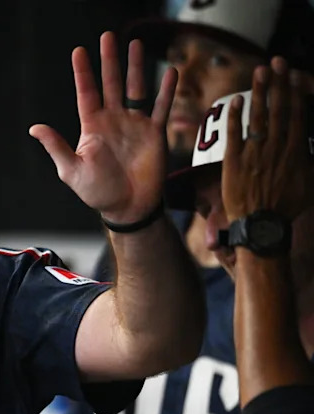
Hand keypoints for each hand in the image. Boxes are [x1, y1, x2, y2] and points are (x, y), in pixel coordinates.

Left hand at [31, 32, 177, 223]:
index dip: (83, 73)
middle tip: (108, 36)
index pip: (86, 94)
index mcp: (92, 127)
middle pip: (111, 84)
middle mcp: (113, 120)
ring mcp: (134, 124)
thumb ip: (56, 146)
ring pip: (135, 88)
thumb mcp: (71, 170)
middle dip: (109, 61)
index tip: (78, 51)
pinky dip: (166, 90)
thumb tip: (34, 128)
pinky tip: (170, 71)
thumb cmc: (97, 191)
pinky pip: (161, 107)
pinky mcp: (154, 133)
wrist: (127, 207)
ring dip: (136, 67)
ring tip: (136, 44)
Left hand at [221, 57, 313, 221]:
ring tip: (260, 71)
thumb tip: (312, 147)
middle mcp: (277, 148)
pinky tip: (234, 100)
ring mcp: (255, 154)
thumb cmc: (286, 207)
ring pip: (258, 118)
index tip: (294, 74)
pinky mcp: (234, 162)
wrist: (261, 225)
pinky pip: (235, 135)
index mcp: (296, 151)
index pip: (297, 115)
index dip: (295, 92)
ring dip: (260, 92)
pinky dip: (235, 117)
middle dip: (279, 83)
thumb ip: (310, 160)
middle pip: (279, 110)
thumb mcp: (309, 183)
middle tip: (276, 62)